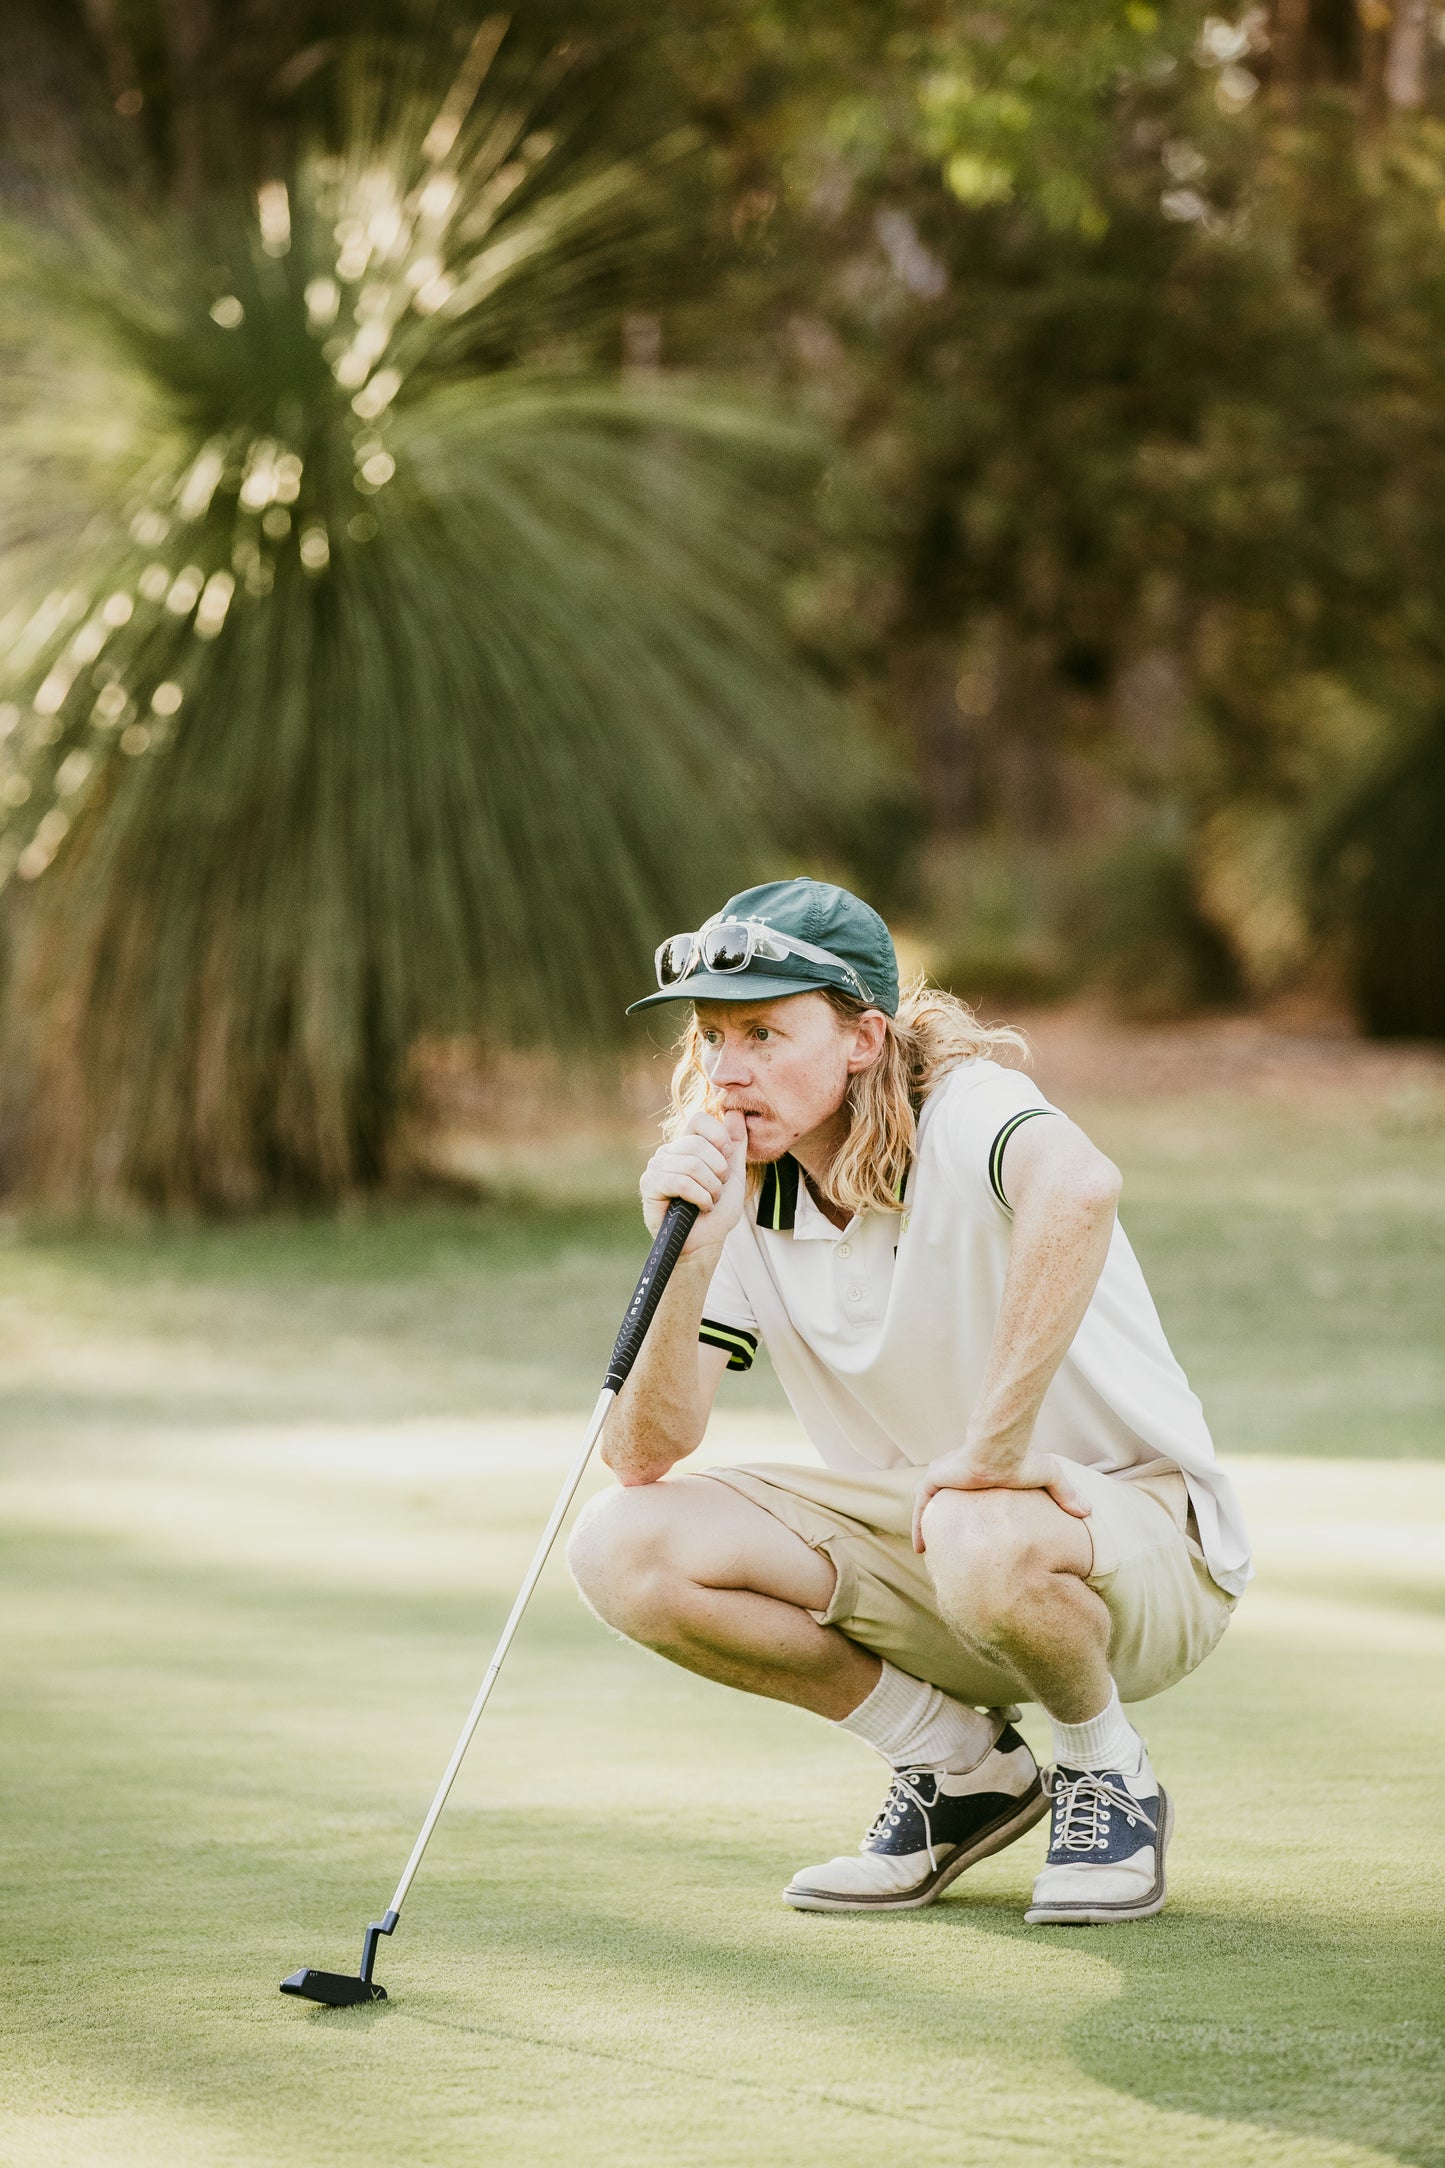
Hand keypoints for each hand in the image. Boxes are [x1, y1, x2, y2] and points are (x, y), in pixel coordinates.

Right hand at [640, 1109, 746, 1256]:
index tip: (727, 1155)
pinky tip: (700, 1207)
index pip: (699, 1119)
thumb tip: (736, 1111)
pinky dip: (699, 1197)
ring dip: (711, 1188)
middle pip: (698, 1144)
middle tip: (719, 1189)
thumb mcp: (734, 1174)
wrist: (705, 1242)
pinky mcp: (649, 1185)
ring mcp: (656, 1167)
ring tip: (709, 1201)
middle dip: (718, 1171)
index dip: (717, 1135)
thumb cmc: (717, 1211)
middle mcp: (669, 1152)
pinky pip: (680, 1182)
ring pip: (691, 1164)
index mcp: (688, 1145)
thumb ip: (737, 1144)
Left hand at [911, 1444, 1090, 1552]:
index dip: (967, 1518)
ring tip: (928, 1552)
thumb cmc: (1022, 1460)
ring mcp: (946, 1477)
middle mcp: (959, 1477)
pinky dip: (919, 1524)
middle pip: (947, 1505)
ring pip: (931, 1508)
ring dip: (928, 1527)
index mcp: (980, 1477)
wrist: (1002, 1451)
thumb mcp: (1049, 1478)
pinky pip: (921, 1505)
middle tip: (944, 1551)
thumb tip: (1089, 1512)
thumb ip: (1065, 1495)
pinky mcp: (935, 1478)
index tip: (969, 1540)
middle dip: (944, 1525)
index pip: (969, 1500)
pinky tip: (920, 1546)